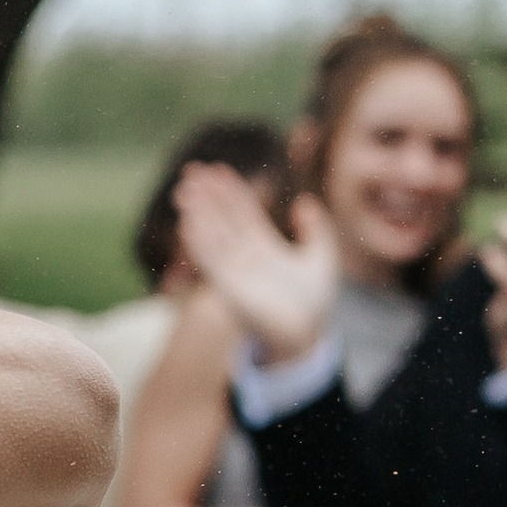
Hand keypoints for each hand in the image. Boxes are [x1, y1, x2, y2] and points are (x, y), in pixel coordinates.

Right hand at [171, 168, 341, 364]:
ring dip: (198, 213)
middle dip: (208, 196)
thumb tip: (305, 202)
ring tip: (185, 190)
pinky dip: (198, 243)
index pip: (244, 213)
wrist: (305, 336)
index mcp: (264, 247)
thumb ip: (316, 230)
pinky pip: (209, 262)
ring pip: (213, 236)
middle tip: (191, 171)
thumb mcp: (321, 258)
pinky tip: (187, 223)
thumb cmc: (312, 303)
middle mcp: (245, 256)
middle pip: (223, 219)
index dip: (232, 191)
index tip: (218, 169)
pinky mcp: (228, 289)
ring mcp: (235, 272)